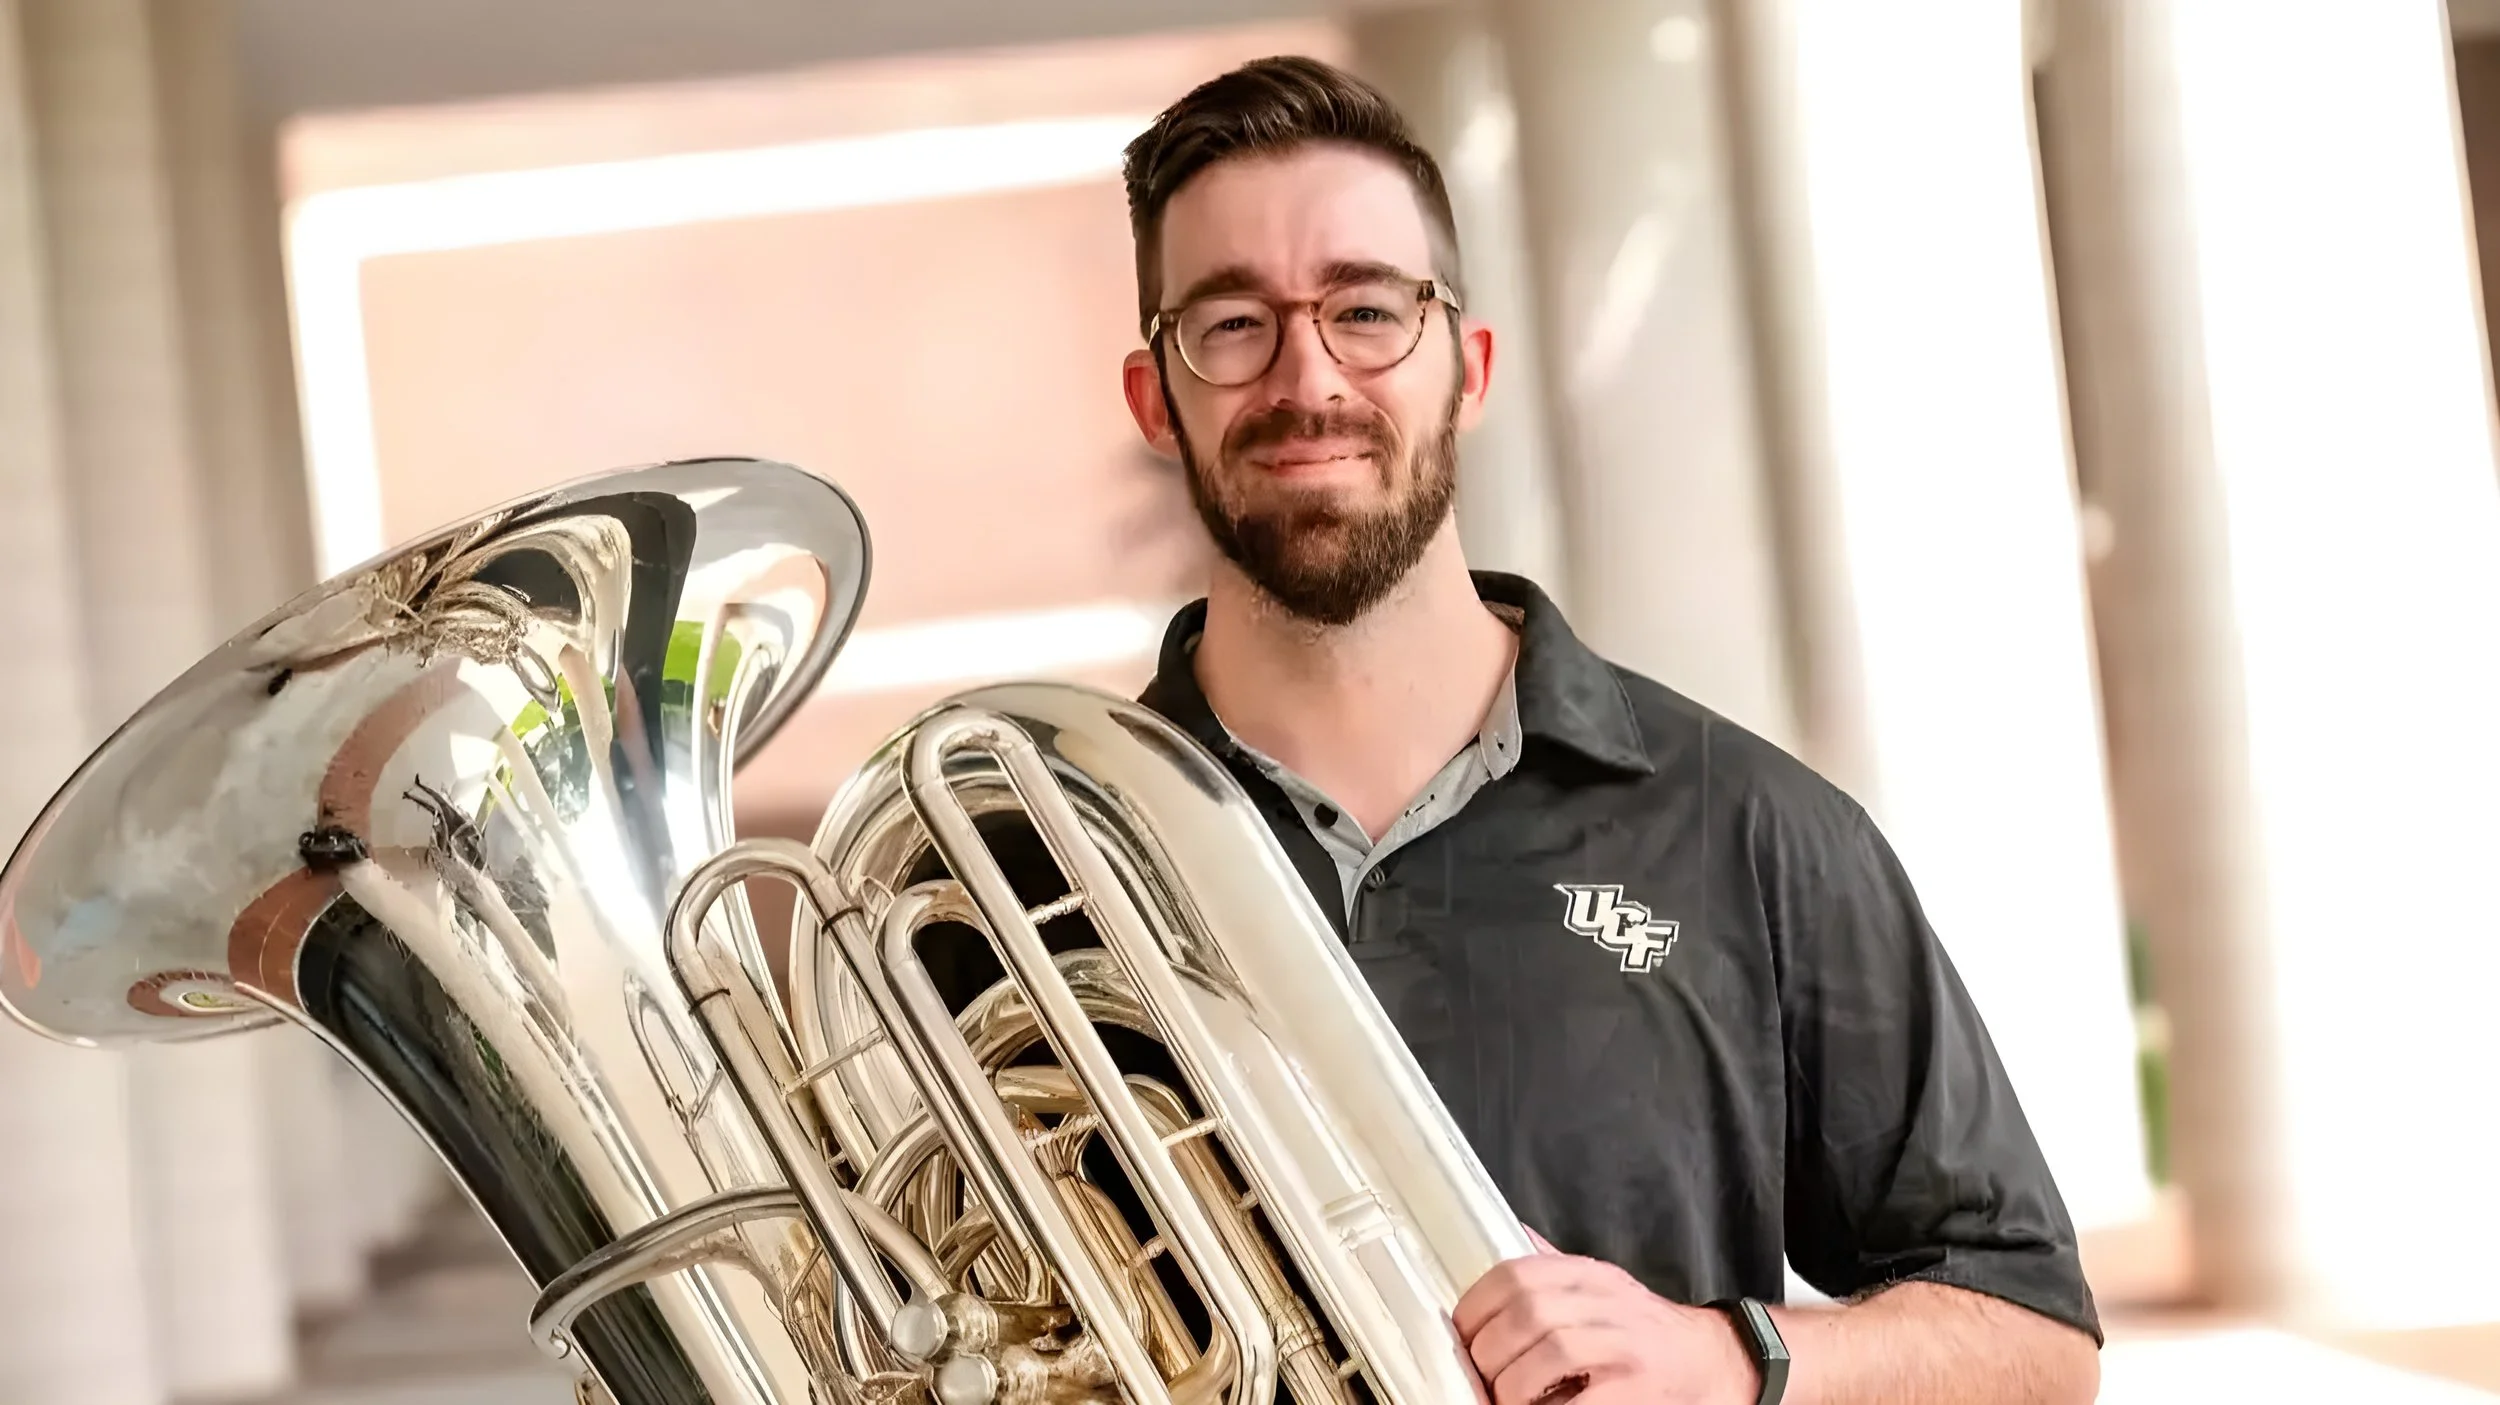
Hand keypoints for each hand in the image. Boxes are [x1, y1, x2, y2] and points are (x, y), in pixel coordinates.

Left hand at [1453, 1230, 1758, 1404]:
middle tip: (1483, 1378)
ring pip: (1548, 1353)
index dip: (1475, 1308)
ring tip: (1510, 1400)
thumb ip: (1553, 1269)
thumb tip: (1504, 1238)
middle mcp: (1607, 1303)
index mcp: (1588, 1276)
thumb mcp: (1601, 1288)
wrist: (1718, 1363)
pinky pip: (1578, 1402)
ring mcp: (1625, 1347)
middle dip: (1490, 1353)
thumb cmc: (1647, 1333)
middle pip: (1525, 1314)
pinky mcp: (1637, 1390)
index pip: (1514, 1274)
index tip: (1462, 1336)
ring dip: (1513, 1386)